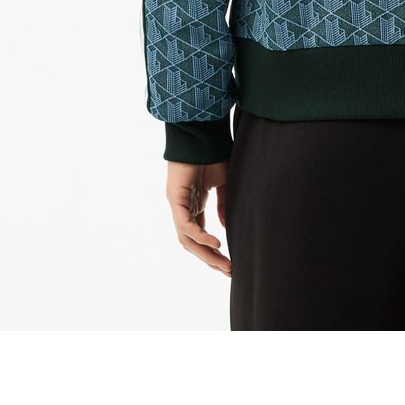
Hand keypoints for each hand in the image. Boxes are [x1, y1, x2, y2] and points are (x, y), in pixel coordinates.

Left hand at [166, 161, 230, 275]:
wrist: (202, 133)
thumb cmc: (213, 153)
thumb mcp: (223, 183)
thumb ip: (223, 205)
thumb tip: (225, 226)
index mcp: (194, 204)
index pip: (200, 235)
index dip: (213, 251)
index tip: (230, 264)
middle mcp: (184, 208)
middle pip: (194, 243)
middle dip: (211, 259)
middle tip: (229, 271)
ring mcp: (178, 205)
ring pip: (188, 239)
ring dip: (205, 254)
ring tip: (223, 264)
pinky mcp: (175, 199)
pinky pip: (186, 225)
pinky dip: (200, 236)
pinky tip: (216, 243)